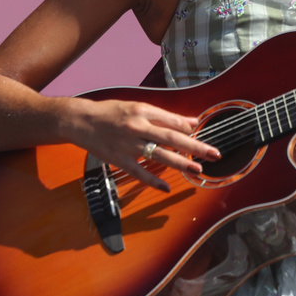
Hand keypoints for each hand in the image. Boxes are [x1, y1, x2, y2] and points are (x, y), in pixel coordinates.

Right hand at [62, 96, 220, 191]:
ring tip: (197, 170)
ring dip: (180, 163)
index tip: (201, 134)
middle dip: (194, 146)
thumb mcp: (139, 107)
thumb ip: (165, 116)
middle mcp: (137, 127)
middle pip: (171, 138)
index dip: (189, 129)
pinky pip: (138, 172)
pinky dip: (152, 180)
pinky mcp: (119, 159)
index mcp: (143, 111)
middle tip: (213, 154)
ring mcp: (128, 145)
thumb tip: (191, 122)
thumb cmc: (112, 112)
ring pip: (158, 155)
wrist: (81, 121)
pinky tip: (166, 187)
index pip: (172, 121)